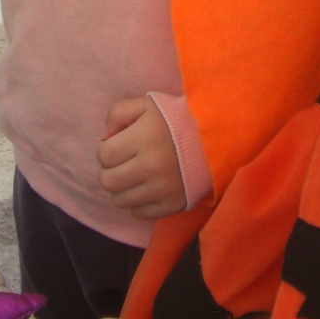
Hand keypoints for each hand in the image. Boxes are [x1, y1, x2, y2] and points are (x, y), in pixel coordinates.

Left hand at [99, 97, 186, 218]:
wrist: (216, 139)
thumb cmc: (176, 119)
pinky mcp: (172, 205)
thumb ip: (118, 113)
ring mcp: (163, 189)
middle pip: (108, 181)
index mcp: (145, 137)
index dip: (107, 150)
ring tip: (135, 176)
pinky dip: (138, 202)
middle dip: (111, 171)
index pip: (104, 155)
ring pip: (120, 201)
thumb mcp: (147, 105)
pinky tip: (148, 188)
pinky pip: (138, 213)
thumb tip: (103, 139)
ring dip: (122, 188)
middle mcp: (152, 166)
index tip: (119, 146)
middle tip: (123, 164)